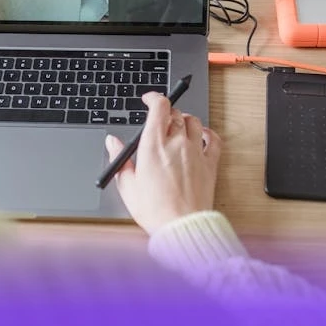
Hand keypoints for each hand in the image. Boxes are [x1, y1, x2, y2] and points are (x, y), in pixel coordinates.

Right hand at [104, 92, 221, 234]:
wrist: (181, 227)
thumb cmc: (155, 210)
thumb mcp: (127, 185)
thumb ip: (120, 159)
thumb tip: (112, 142)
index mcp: (154, 145)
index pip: (159, 106)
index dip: (154, 98)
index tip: (149, 99)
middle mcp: (177, 143)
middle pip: (176, 113)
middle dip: (166, 112)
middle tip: (160, 120)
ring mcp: (196, 152)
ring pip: (194, 122)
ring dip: (185, 120)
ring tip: (178, 126)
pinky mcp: (210, 164)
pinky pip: (213, 139)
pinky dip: (207, 133)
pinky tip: (202, 135)